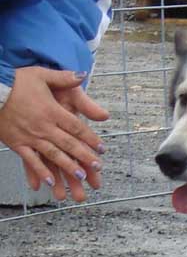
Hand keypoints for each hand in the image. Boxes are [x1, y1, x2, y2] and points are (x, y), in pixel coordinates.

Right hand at [0, 66, 108, 201]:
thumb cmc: (16, 81)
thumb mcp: (42, 74)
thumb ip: (64, 78)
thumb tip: (83, 75)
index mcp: (52, 111)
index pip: (76, 127)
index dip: (91, 139)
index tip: (102, 148)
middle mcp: (43, 126)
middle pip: (68, 144)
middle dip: (84, 156)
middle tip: (98, 166)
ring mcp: (29, 137)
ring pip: (52, 154)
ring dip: (67, 166)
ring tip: (80, 176)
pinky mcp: (16, 143)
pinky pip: (30, 160)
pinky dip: (40, 172)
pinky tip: (50, 181)